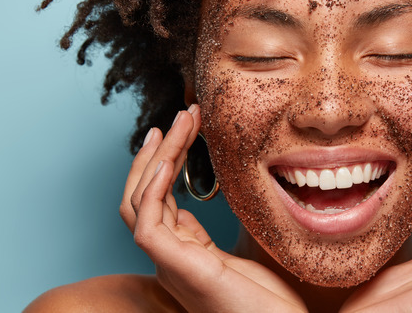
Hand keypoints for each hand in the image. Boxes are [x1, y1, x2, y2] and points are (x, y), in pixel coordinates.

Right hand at [120, 106, 306, 312]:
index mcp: (185, 253)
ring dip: (157, 157)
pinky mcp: (176, 268)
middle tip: (182, 116)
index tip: (186, 128)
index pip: (161, 200)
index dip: (169, 162)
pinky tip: (167, 161)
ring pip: (140, 202)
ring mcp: (170, 264)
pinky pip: (147, 224)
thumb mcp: (244, 256)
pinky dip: (151, 189)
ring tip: (179, 123)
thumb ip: (217, 233)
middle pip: (144, 195)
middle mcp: (170, 258)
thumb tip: (203, 204)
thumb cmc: (271, 305)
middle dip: (160, 151)